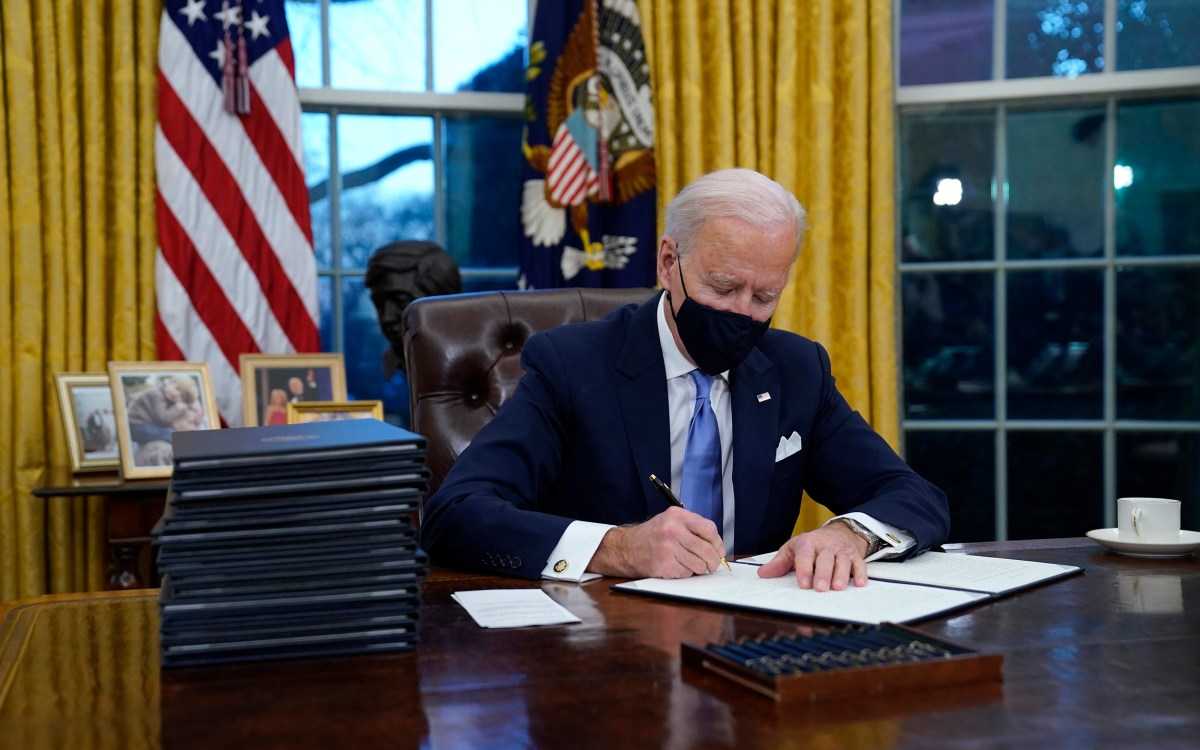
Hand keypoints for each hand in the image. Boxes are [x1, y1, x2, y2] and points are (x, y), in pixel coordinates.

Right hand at [588, 507, 725, 578]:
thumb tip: (718, 548)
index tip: (719, 550)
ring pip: (700, 564)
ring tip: (689, 564)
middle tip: (712, 565)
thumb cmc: (653, 536)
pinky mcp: (665, 564)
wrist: (627, 548)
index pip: (709, 529)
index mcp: (677, 515)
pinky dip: (686, 573)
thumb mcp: (671, 521)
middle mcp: (673, 530)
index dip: (718, 543)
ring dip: (699, 568)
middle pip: (707, 549)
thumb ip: (693, 529)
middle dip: (713, 561)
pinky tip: (676, 567)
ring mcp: (669, 548)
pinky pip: (687, 573)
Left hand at [756, 521, 868, 590]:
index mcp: (808, 543)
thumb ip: (779, 563)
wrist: (838, 532)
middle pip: (825, 558)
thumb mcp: (793, 549)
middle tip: (820, 588)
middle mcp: (826, 546)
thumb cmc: (812, 545)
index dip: (804, 569)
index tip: (804, 584)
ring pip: (843, 561)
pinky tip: (859, 583)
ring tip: (838, 587)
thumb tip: (762, 573)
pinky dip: (861, 573)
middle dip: (823, 573)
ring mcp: (841, 550)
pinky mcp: (855, 556)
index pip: (805, 555)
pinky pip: (859, 564)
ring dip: (841, 574)